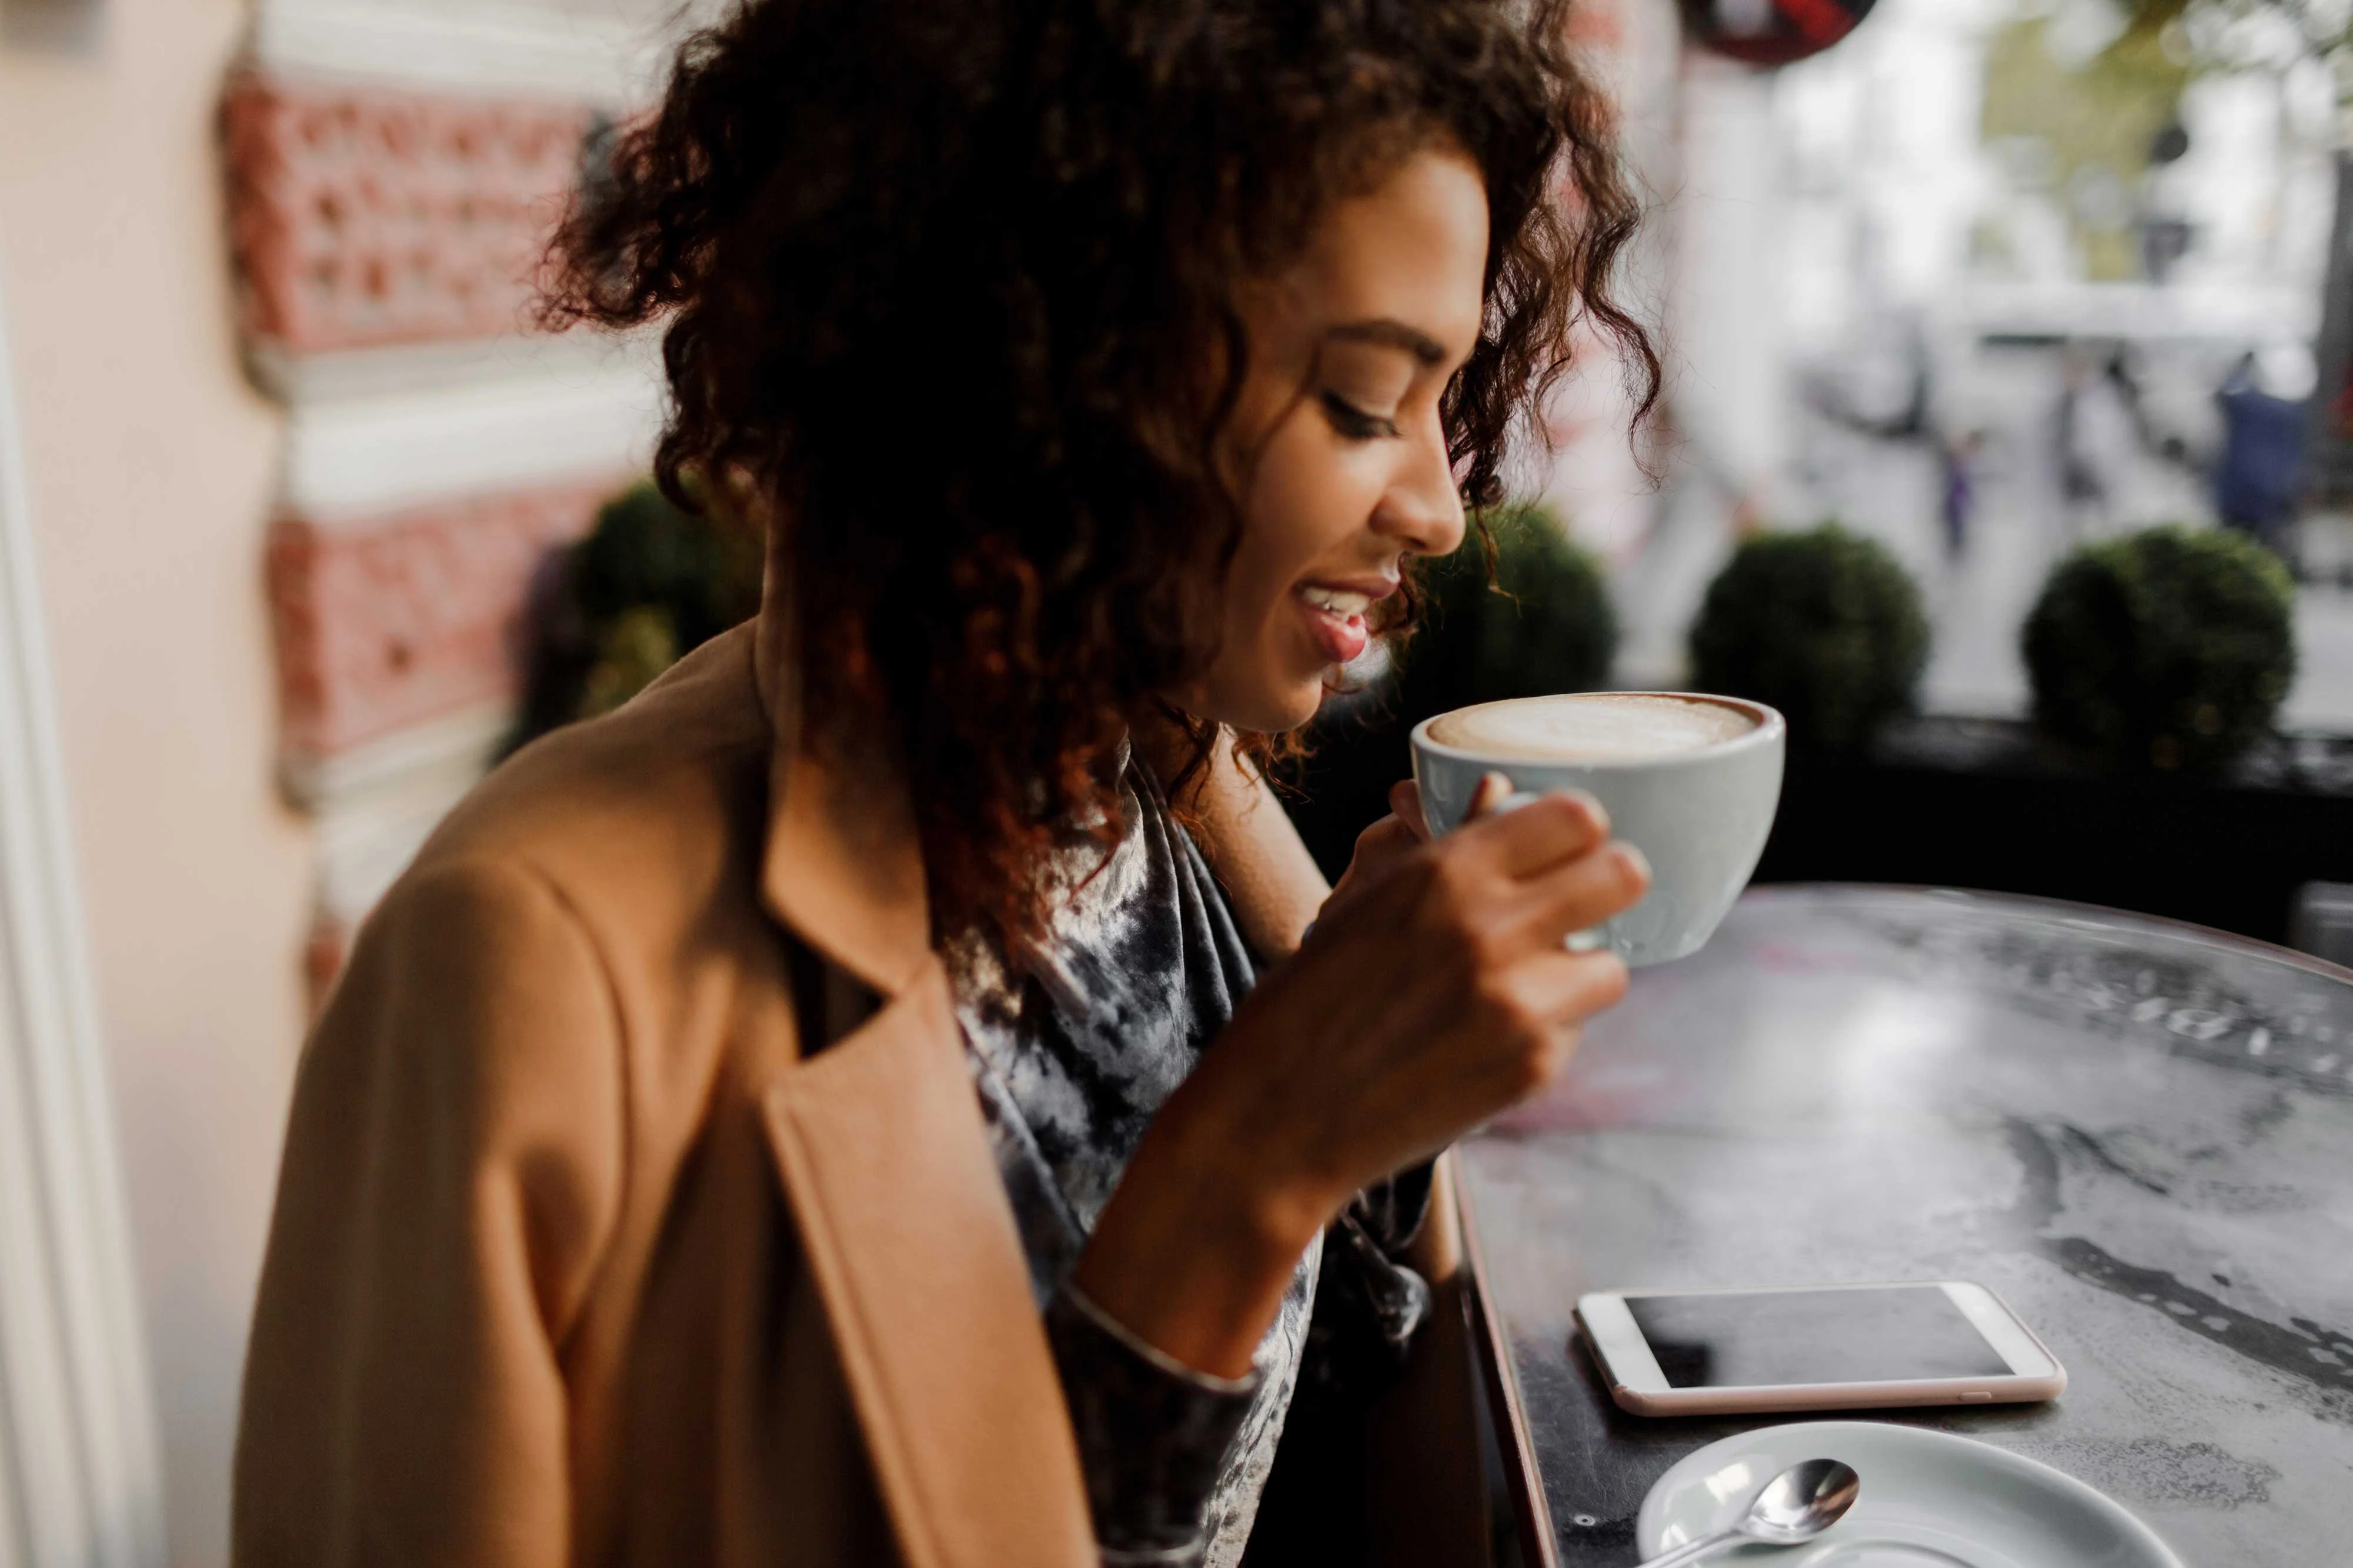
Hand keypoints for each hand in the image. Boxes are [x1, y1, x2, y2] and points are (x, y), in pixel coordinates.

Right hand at [1076, 782, 1646, 1374]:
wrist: (1279, 1119)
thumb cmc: (1307, 1004)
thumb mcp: (1365, 904)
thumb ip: (1445, 850)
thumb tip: (1499, 793)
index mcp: (1445, 872)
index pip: (1577, 817)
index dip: (1574, 832)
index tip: (1561, 849)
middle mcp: (1492, 929)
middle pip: (1624, 874)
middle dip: (1604, 886)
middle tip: (1575, 904)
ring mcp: (1519, 1003)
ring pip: (1611, 964)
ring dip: (1576, 970)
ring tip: (1522, 984)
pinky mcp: (1533, 1068)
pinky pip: (1575, 1029)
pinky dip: (1545, 1030)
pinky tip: (1487, 1038)